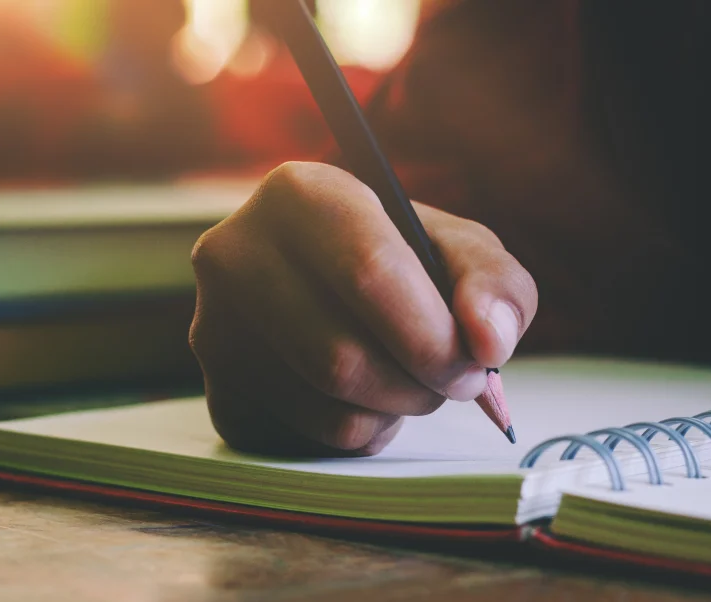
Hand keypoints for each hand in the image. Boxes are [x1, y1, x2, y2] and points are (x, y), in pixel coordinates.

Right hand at [189, 162, 537, 455]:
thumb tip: (487, 342)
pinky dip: (360, 434)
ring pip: (326, 408)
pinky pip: (306, 441)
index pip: (368, 273)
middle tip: (451, 382)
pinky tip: (364, 398)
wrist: (326, 286)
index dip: (434, 335)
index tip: (474, 364)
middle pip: (343, 358)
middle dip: (420, 386)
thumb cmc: (403, 264)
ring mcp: (215, 328)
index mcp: (301, 193)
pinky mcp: (220, 392)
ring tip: (407, 381)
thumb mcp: (459, 250)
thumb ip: (495, 283)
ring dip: (394, 413)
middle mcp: (236, 254)